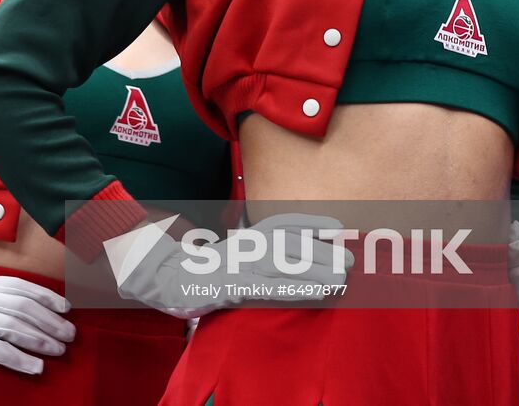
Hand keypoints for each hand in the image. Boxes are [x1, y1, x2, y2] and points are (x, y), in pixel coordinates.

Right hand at [0, 257, 74, 374]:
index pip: (21, 286)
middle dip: (50, 320)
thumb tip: (4, 300)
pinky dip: (20, 358)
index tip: (66, 306)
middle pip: (24, 307)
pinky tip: (35, 366)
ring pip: (16, 326)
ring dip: (41, 338)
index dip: (46, 296)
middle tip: (70, 333)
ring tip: (59, 349)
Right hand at [103, 213, 352, 317]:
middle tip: (350, 260)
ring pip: (280, 266)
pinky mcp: (228, 286)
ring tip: (340, 278)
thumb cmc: (213, 270)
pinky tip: (311, 293)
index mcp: (249, 237)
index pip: (283, 225)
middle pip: (288, 246)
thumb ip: (268, 251)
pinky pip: (264, 287)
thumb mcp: (242, 254)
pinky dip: (290, 288)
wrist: (168, 278)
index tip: (338, 225)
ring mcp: (236, 265)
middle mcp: (244, 246)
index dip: (311, 223)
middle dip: (321, 253)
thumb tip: (306, 249)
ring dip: (313, 272)